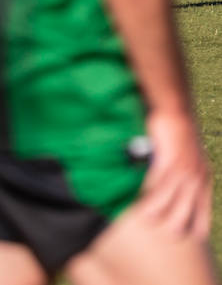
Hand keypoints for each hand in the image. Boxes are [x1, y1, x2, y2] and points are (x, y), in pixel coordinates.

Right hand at [139, 110, 212, 239]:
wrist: (175, 110)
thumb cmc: (176, 132)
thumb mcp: (186, 157)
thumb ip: (181, 173)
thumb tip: (168, 187)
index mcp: (204, 178)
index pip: (204, 210)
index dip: (198, 225)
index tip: (188, 237)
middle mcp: (197, 177)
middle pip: (188, 210)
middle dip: (175, 224)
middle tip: (160, 230)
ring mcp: (185, 170)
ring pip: (172, 201)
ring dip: (157, 212)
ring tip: (145, 221)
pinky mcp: (170, 162)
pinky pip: (160, 185)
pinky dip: (150, 197)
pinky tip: (141, 204)